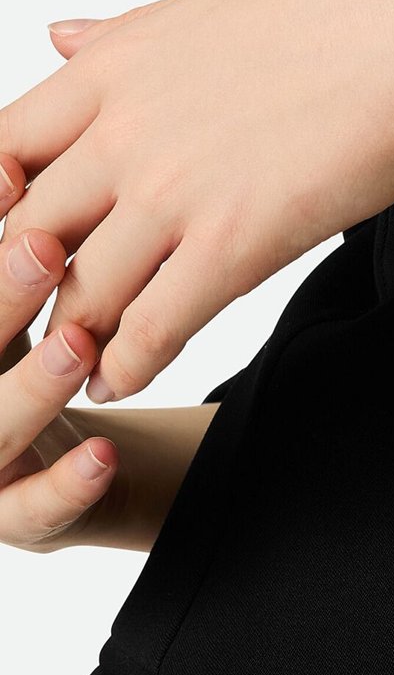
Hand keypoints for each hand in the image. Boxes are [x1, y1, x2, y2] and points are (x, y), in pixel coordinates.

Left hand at [0, 0, 393, 403]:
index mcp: (114, 66)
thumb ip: (122, 33)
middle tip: (28, 319)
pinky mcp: (235, 244)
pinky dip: (127, 365)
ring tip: (73, 367)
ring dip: (72, 338)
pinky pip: (149, 328)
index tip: (15, 232)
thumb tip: (57, 32)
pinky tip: (127, 381)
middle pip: (24, 233)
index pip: (0, 151)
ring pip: (78, 293)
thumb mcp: (208, 3)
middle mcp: (125, 131)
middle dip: (21, 284)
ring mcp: (174, 191)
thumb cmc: (349, 1)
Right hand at [0, 174, 119, 551]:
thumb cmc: (24, 340)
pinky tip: (102, 452)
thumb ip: (13, 228)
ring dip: (31, 388)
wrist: (71, 447)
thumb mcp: (13, 285)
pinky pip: (30, 511)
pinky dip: (65, 483)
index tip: (9, 174)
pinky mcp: (10, 519)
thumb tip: (18, 154)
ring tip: (77, 346)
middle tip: (42, 248)